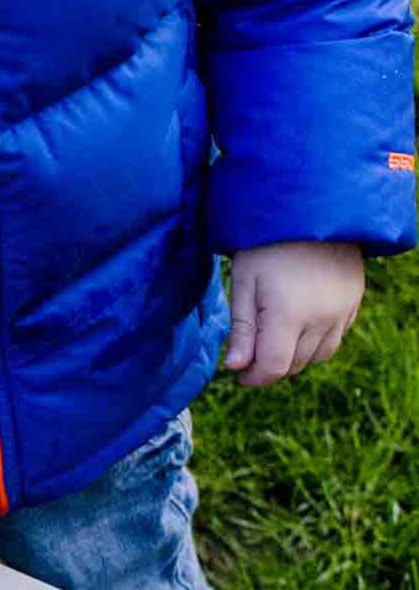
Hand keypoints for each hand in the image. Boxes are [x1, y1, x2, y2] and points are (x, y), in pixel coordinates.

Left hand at [225, 241, 363, 386]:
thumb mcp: (244, 283)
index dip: (253, 378)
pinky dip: (314, 342)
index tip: (238, 373)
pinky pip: (334, 339)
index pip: (274, 368)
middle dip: (270, 366)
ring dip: (294, 357)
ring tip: (273, 338)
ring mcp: (342, 312)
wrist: (314, 211)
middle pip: (294, 366)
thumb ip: (242, 329)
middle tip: (250, 351)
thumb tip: (235, 367)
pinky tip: (298, 323)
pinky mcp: (353, 304)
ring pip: (317, 357)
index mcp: (289, 314)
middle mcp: (321, 318)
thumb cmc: (268, 245)